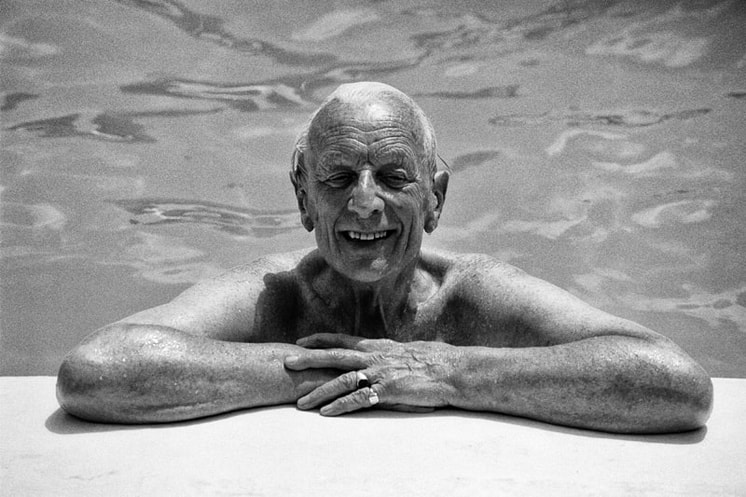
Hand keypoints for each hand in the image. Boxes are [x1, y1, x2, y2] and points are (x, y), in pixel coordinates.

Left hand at [284, 333, 457, 415]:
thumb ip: (392, 354)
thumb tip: (388, 355)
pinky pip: (358, 399)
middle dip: (308, 359)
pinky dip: (340, 406)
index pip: (345, 339)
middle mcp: (375, 356)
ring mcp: (380, 373)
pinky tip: (326, 413)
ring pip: (341, 380)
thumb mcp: (408, 352)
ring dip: (319, 392)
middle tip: (286, 361)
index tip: (302, 341)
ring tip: (301, 403)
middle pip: (335, 355)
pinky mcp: (387, 390)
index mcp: (380, 346)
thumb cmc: (436, 361)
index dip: (322, 340)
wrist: (453, 370)